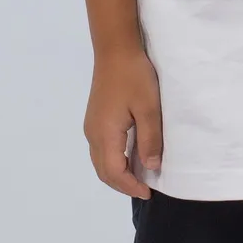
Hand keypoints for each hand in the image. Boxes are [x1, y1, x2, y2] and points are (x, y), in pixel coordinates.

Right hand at [86, 45, 163, 197]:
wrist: (115, 49)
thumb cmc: (134, 77)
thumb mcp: (148, 109)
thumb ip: (150, 140)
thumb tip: (151, 167)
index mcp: (105, 134)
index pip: (114, 172)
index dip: (131, 186)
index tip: (149, 193)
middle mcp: (93, 134)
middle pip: (104, 171)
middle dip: (123, 184)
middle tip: (145, 189)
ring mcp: (92, 126)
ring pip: (100, 161)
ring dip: (118, 173)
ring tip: (139, 177)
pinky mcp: (95, 119)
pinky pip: (101, 149)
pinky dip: (114, 161)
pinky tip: (131, 157)